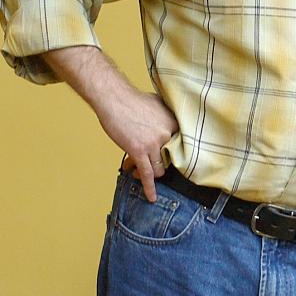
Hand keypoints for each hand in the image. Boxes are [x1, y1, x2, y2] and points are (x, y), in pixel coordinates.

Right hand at [42, 45, 179, 202]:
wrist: (114, 98)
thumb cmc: (133, 100)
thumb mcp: (158, 104)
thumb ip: (168, 118)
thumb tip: (171, 126)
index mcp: (174, 123)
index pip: (181, 147)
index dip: (172, 153)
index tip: (170, 157)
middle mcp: (168, 134)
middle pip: (171, 159)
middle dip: (160, 162)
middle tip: (149, 160)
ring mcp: (154, 144)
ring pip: (159, 169)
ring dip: (152, 172)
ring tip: (140, 168)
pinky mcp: (139, 151)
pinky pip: (147, 174)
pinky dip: (149, 187)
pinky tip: (151, 197)